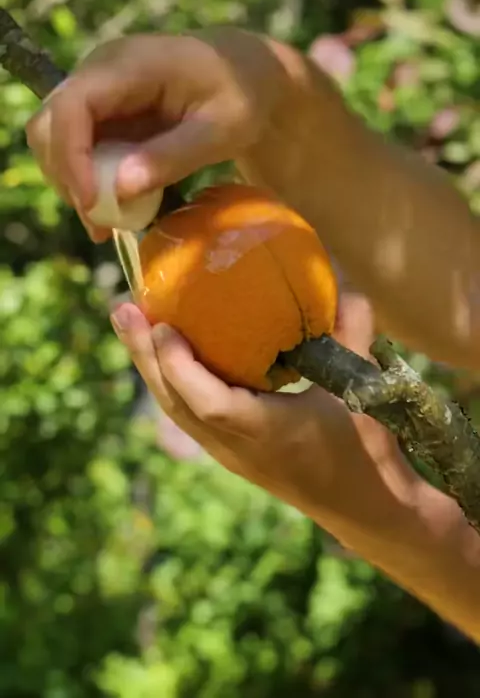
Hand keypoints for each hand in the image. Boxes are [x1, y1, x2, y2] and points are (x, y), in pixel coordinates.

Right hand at [26, 28, 296, 240]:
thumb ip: (173, 156)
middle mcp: (100, 71)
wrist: (247, 75)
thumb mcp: (223, 130)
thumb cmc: (243, 96)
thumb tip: (119, 189)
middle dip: (66, 177)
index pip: (73, 105)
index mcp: (130, 65)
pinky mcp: (101, 112)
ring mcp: (97, 91)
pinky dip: (86, 181)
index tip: (93, 204)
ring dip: (72, 184)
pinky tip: (113, 209)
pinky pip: (75, 148)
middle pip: (49, 125)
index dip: (71, 156)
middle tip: (101, 223)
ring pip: (54, 140)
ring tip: (107, 222)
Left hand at [110, 292, 418, 543]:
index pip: (209, 404)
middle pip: (175, 403)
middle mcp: (236, 446)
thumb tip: (342, 279)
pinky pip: (187, 414)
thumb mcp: (362, 389)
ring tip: (130, 322)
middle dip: (144, 355)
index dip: (180, 367)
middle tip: (122, 308)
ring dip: (149, 366)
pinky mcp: (231, 451)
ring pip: (175, 409)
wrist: (364, 507)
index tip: (164, 326)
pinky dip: (169, 380)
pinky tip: (164, 352)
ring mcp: (229, 453)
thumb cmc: (364, 450)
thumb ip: (352, 332)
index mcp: (266, 433)